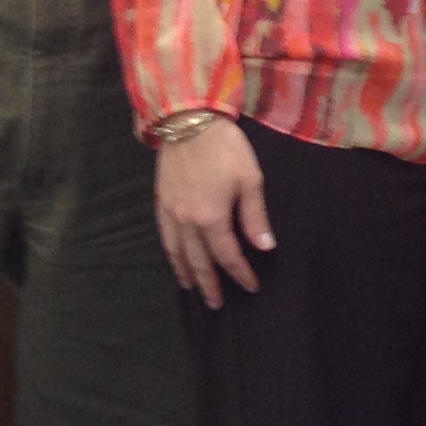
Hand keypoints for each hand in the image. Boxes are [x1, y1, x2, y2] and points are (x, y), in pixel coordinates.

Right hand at [154, 117, 272, 307]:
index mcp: (211, 217)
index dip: (240, 273)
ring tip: (193, 289)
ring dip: (187, 274)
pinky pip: (164, 237)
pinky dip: (171, 254)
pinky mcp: (161, 202)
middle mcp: (187, 221)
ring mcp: (171, 213)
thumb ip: (255, 216)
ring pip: (177, 253)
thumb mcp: (250, 179)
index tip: (251, 286)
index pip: (228, 255)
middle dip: (210, 284)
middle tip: (217, 304)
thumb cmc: (225, 148)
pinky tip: (175, 258)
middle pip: (199, 261)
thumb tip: (264, 248)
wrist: (188, 121)